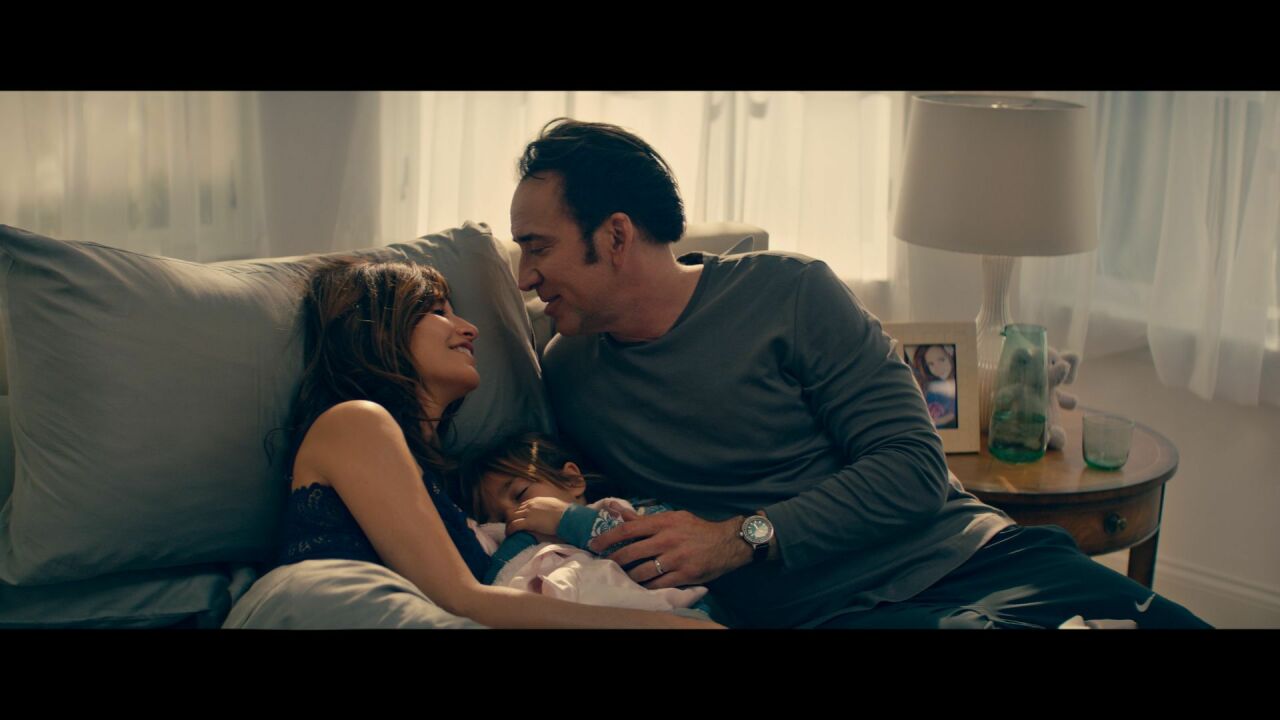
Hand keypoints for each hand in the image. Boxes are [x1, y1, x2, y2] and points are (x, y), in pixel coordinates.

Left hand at [505, 496, 571, 539]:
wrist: (568, 516)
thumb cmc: (565, 513)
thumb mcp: (554, 506)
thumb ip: (547, 507)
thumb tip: (548, 512)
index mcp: (536, 500)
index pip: (522, 506)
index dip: (518, 514)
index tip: (518, 520)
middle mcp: (530, 505)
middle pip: (514, 511)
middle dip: (511, 519)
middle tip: (510, 527)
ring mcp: (529, 513)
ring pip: (511, 518)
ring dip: (508, 525)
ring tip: (508, 532)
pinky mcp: (529, 522)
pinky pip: (514, 525)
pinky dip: (510, 530)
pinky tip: (509, 535)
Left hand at [587, 511, 751, 589]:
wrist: (727, 542)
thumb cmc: (696, 529)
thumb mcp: (673, 517)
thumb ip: (645, 518)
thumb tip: (618, 511)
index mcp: (663, 522)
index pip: (629, 529)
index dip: (609, 537)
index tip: (595, 544)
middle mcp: (667, 539)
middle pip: (631, 551)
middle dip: (614, 560)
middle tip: (605, 564)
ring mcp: (675, 558)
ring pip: (642, 571)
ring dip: (629, 576)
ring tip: (622, 577)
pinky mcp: (684, 574)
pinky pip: (658, 584)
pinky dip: (647, 586)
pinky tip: (641, 587)